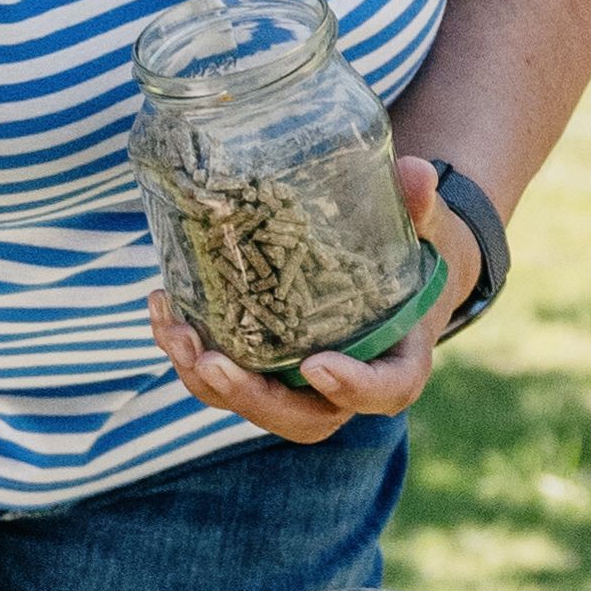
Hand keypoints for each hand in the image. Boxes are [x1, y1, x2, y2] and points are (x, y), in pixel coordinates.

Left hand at [156, 151, 470, 454]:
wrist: (399, 274)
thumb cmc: (417, 254)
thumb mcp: (428, 230)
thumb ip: (419, 207)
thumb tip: (415, 172)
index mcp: (399, 361)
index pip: (385, 390)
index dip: (353, 388)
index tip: (317, 366)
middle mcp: (347, 387)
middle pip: (303, 418)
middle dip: (254, 397)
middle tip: (213, 363)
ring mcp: (301, 386)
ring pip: (253, 405)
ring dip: (206, 380)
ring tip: (174, 334)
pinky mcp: (266, 369)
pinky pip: (224, 378)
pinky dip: (188, 351)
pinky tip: (163, 306)